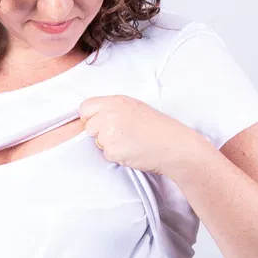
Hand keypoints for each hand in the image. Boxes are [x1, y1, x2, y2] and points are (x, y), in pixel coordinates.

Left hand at [78, 95, 200, 176]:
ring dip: (109, 145)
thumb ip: (113, 109)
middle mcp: (110, 114)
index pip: (85, 107)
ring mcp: (109, 132)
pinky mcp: (112, 150)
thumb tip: (95, 117)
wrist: (172, 145)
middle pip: (89, 126)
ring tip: (130, 142)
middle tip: (121, 135)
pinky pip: (106, 155)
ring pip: (97, 142)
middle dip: (100, 133)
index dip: (91, 117)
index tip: (100, 123)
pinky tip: (132, 150)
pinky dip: (117, 156)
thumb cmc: (158, 128)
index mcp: (116, 101)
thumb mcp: (135, 107)